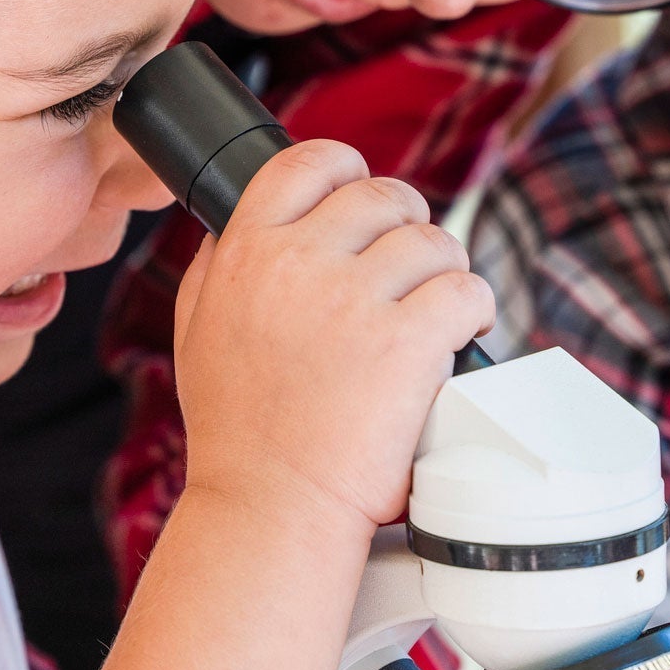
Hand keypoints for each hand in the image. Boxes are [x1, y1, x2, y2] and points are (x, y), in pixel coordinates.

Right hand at [174, 139, 494, 532]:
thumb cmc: (238, 434)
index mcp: (246, 252)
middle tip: (411, 266)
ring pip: (432, 240)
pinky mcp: (409, 340)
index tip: (362, 192)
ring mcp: (355, 300)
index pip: (306, 163)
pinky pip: (465, 288)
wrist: (272, 506)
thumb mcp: (196, 334)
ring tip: (436, 306)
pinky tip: (461, 332)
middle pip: (381, 196)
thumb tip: (235, 224)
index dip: (346, 168)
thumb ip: (216, 268)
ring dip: (444, 269)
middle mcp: (299, 263)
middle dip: (406, 225)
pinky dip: (473, 307)